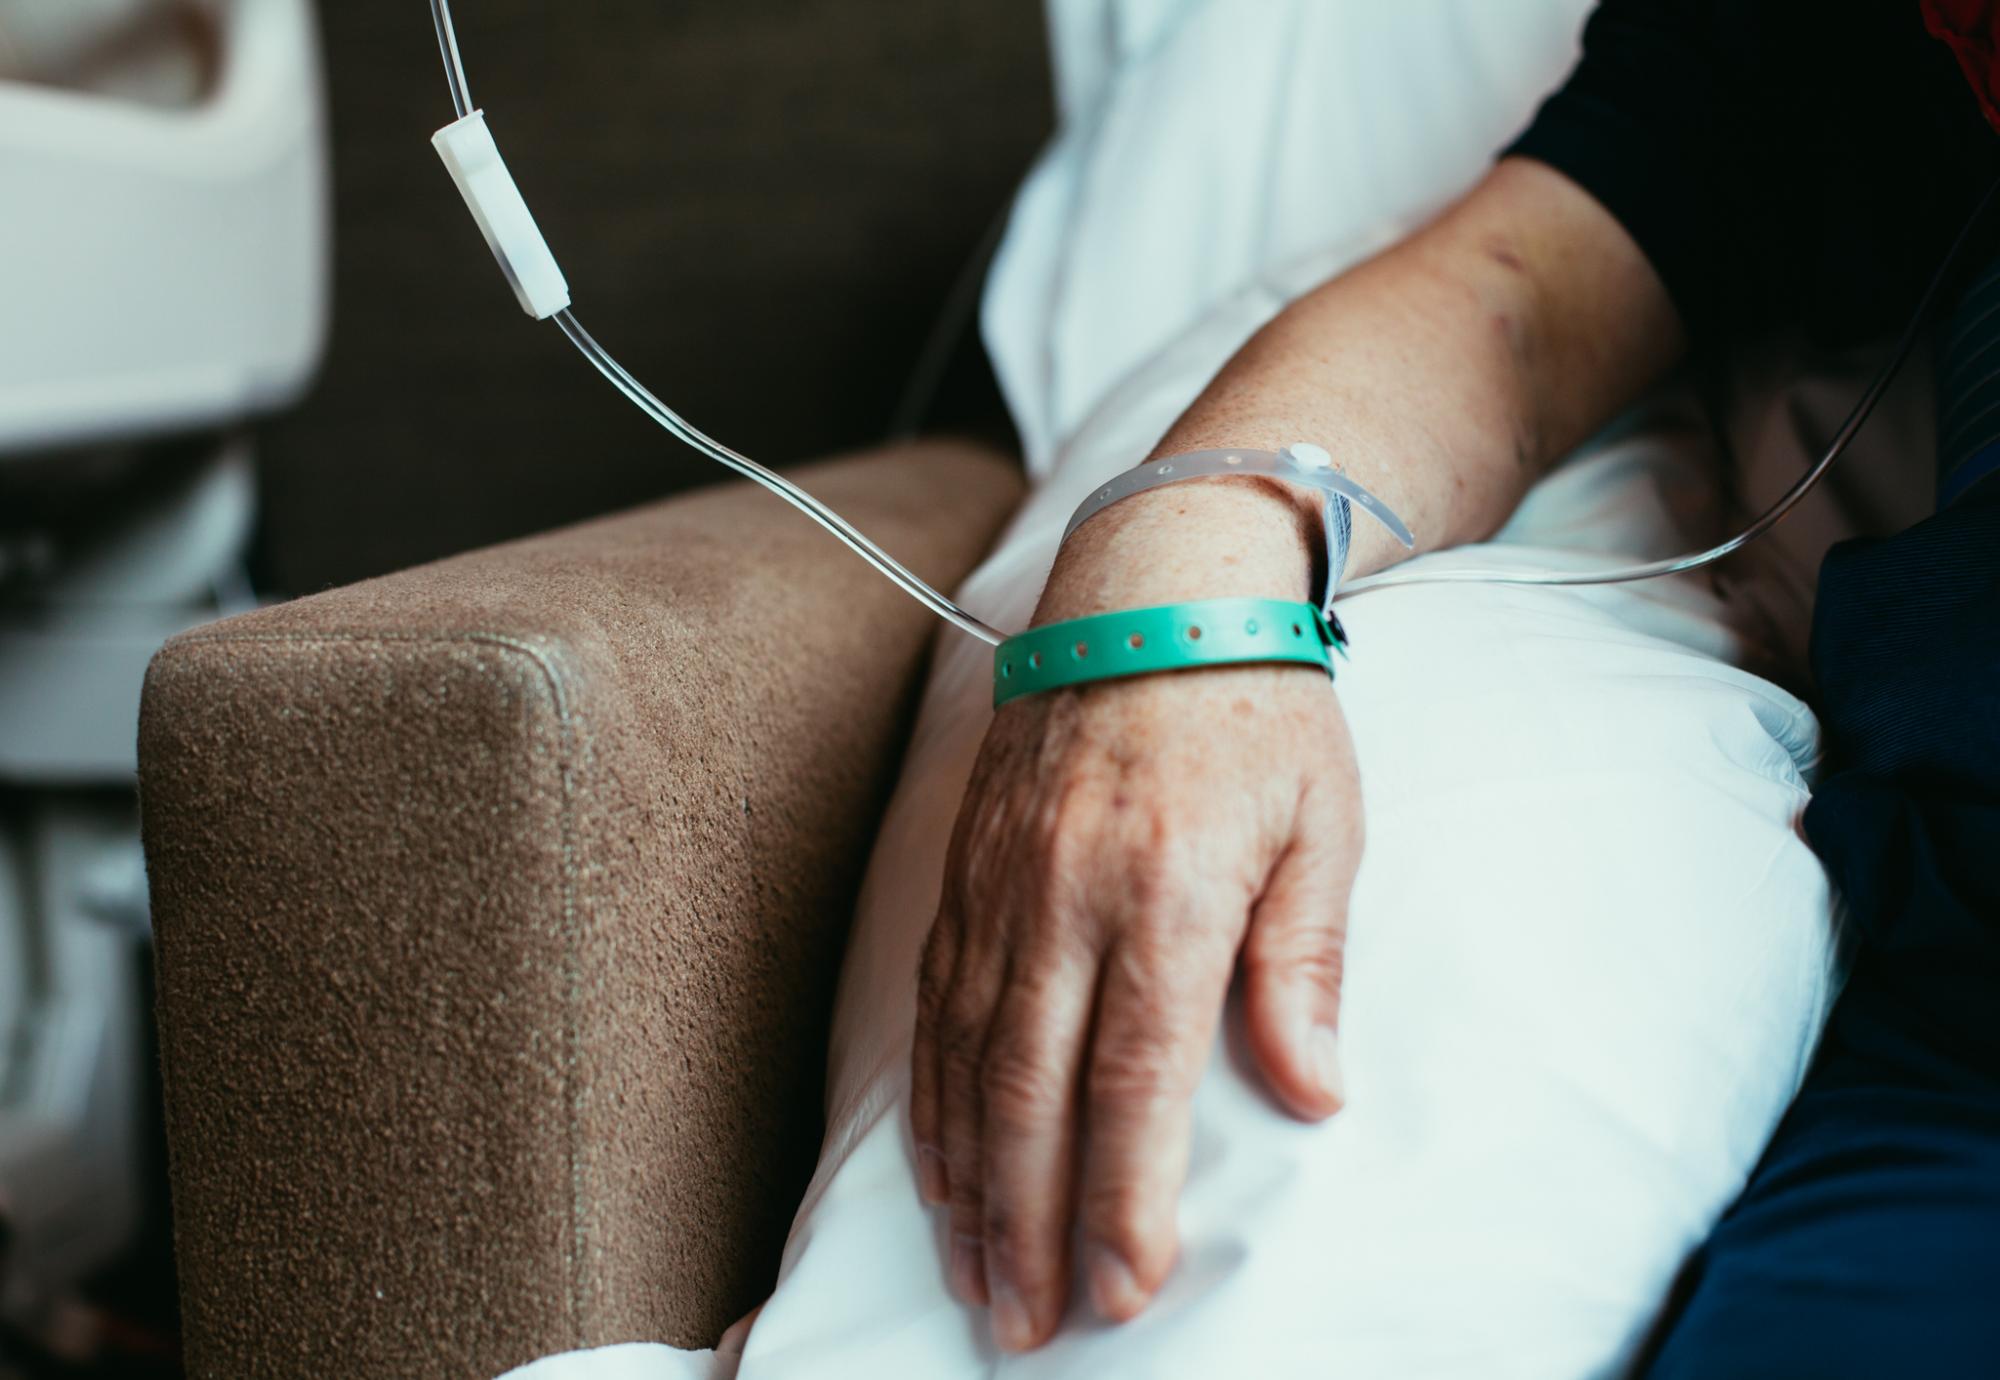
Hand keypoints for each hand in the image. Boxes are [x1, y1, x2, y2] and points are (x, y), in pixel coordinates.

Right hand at [909, 657, 1362, 1351]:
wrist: (1157, 586)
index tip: (1124, 1288)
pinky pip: (934, 1001)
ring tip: (975, 1275)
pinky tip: (939, 1163)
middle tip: (1026, 1323)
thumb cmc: (1260, 706)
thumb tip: (1312, 1095)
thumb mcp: (1325, 826)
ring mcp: (1001, 881)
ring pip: (966, 1057)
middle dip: (1028, 1222)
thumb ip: (1306, 965)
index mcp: (1167, 889)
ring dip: (968, 1180)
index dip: (1123, 1197)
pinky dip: (933, 1096)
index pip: (1135, 1078)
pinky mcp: (966, 868)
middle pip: (1031, 1089)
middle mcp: (1065, 894)